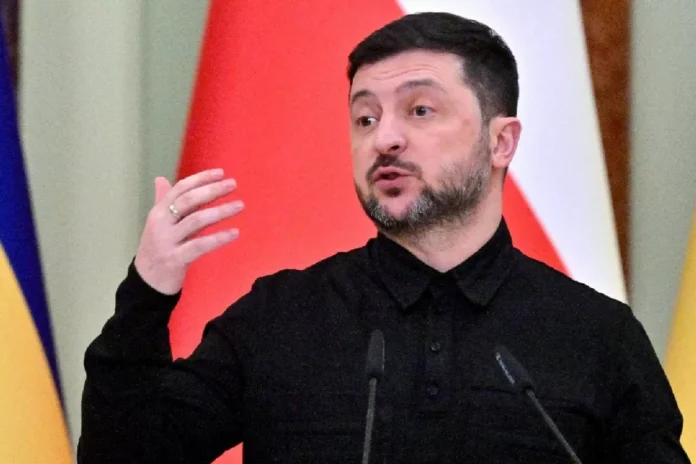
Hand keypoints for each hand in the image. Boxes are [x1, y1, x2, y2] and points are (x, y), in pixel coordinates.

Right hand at [134, 168, 242, 294]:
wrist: (146, 283)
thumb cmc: (156, 250)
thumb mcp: (159, 224)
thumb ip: (163, 202)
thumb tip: (161, 178)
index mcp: (158, 212)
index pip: (180, 189)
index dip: (200, 179)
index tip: (221, 173)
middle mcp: (161, 223)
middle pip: (188, 201)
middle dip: (212, 190)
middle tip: (233, 184)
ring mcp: (167, 241)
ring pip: (196, 220)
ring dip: (220, 211)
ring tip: (240, 206)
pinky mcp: (175, 259)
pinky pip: (200, 245)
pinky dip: (218, 238)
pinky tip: (234, 233)